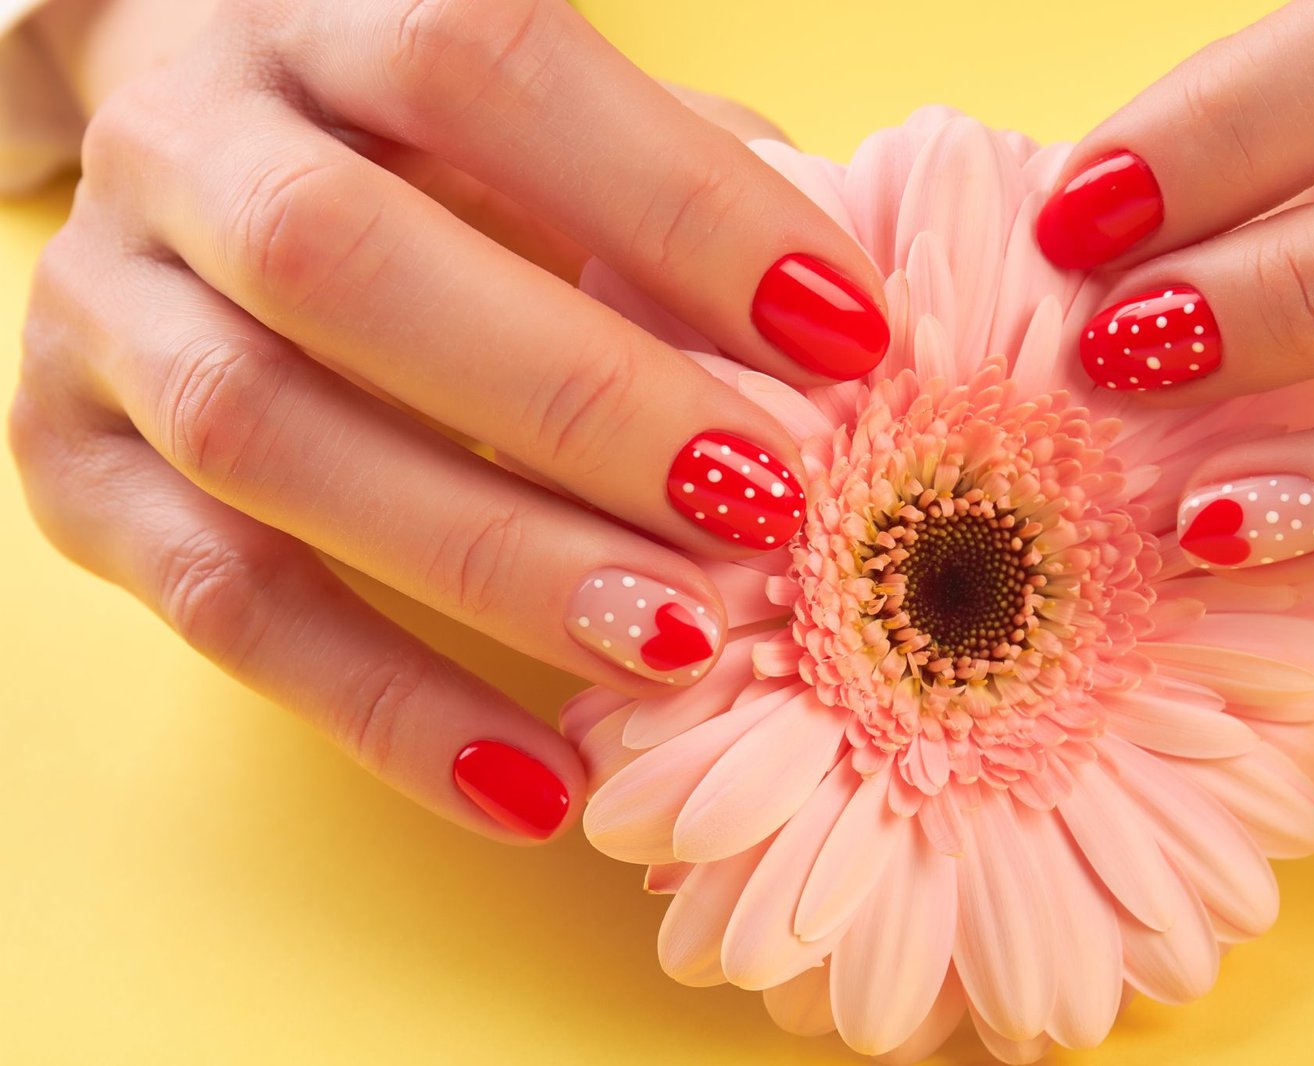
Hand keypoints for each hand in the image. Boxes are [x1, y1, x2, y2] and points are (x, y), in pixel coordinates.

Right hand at [8, 0, 889, 842]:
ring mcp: (103, 308)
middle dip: (574, 398)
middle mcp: (182, 145)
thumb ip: (679, 192)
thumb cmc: (424, 142)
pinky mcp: (68, 463)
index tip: (850, 333)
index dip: (676, 203)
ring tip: (675, 648)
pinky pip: (220, 604)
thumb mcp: (547, 126)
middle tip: (764, 505)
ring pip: (265, 438)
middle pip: (343, 258)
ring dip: (491, 562)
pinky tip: (537, 786)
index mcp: (319, 14)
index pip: (487, 69)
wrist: (193, 137)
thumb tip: (851, 336)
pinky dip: (384, 705)